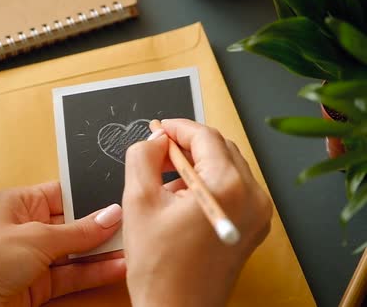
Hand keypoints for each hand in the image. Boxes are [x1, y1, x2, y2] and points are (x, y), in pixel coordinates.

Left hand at [0, 182, 124, 306]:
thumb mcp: (35, 238)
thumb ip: (77, 231)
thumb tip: (110, 215)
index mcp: (19, 204)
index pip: (62, 194)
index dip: (89, 196)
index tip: (119, 197)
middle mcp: (27, 228)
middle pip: (72, 224)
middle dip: (101, 226)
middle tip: (134, 223)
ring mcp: (33, 259)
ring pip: (75, 253)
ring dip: (102, 252)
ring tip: (134, 247)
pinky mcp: (37, 287)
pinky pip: (71, 276)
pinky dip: (93, 273)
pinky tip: (117, 268)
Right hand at [122, 119, 271, 306]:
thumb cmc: (160, 268)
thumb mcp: (138, 201)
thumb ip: (142, 157)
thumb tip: (155, 140)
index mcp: (229, 188)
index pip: (206, 137)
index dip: (177, 127)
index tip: (158, 129)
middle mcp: (253, 198)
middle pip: (221, 148)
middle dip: (187, 145)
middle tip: (157, 152)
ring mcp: (258, 214)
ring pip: (228, 167)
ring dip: (197, 163)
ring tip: (165, 178)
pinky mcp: (253, 226)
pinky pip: (233, 189)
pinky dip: (208, 182)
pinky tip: (182, 196)